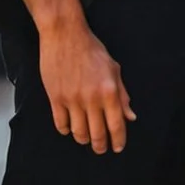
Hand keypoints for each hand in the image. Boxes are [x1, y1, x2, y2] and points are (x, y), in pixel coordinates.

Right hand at [39, 20, 136, 154]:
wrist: (65, 35)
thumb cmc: (92, 49)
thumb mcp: (113, 68)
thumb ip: (122, 93)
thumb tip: (129, 116)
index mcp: (109, 89)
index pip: (116, 123)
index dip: (118, 139)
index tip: (118, 147)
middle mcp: (91, 97)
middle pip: (97, 134)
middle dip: (101, 145)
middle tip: (102, 148)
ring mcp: (72, 99)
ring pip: (78, 132)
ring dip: (84, 139)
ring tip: (87, 138)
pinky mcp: (55, 99)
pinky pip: (61, 124)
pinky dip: (66, 130)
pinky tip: (70, 127)